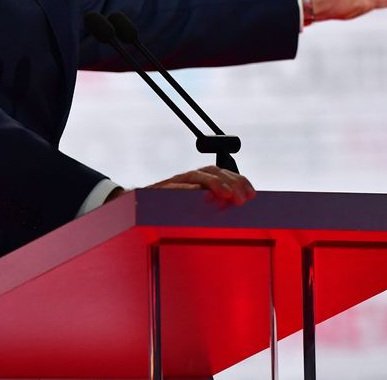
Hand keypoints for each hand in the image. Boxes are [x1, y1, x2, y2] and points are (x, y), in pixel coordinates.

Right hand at [106, 165, 255, 206]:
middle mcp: (188, 179)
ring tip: (227, 195)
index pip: (223, 174)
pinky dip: (187, 189)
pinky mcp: (160, 191)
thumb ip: (208, 208)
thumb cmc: (165, 211)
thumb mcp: (190, 210)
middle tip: (243, 199)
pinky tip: (199, 193)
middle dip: (231, 183)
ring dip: (215, 184)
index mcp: (198, 182)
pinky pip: (174, 187)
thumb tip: (231, 214)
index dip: (239, 181)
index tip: (252, 194)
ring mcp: (174, 183)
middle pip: (214, 172)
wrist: (133, 208)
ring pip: (198, 176)